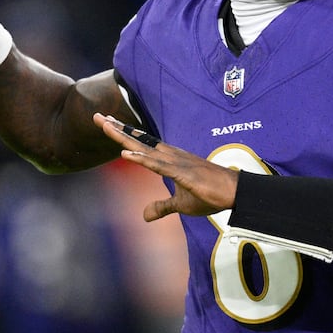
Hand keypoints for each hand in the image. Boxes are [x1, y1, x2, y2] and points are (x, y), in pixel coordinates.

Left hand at [93, 113, 240, 220]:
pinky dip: (142, 160)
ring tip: (106, 127)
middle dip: (117, 129)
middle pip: (138, 140)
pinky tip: (127, 155)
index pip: (141, 145)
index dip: (123, 135)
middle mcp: (170, 156)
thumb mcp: (181, 204)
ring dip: (125, 138)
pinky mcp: (183, 173)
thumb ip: (162, 207)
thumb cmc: (211, 194)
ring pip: (144, 148)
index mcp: (168, 160)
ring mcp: (176, 162)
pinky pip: (158, 166)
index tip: (106, 124)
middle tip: (97, 116)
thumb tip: (144, 216)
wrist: (235, 192)